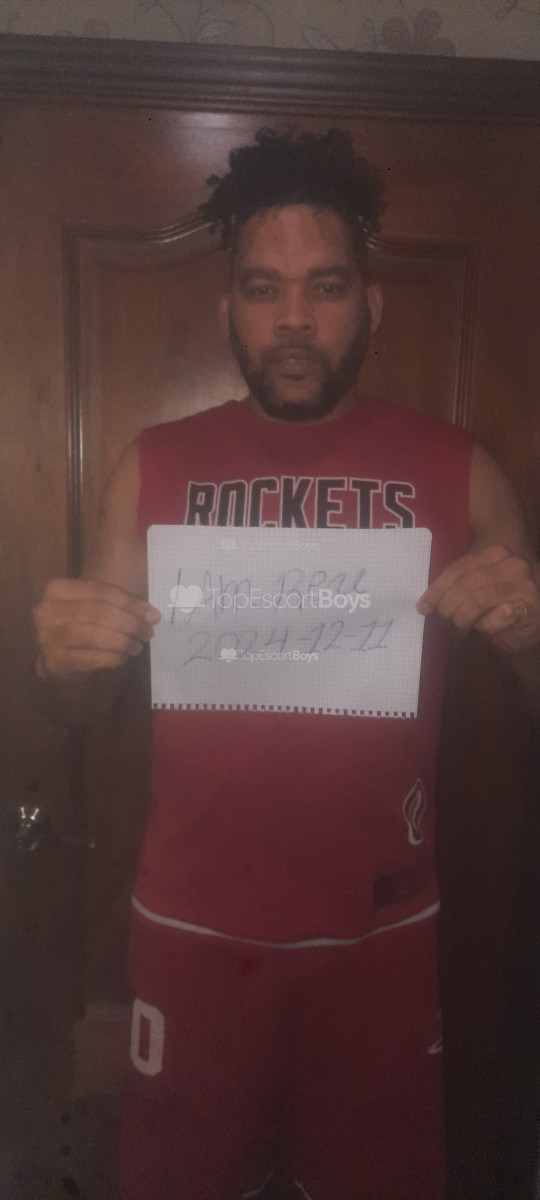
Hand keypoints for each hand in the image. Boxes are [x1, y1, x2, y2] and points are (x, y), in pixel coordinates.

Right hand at [33, 578, 161, 680]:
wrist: (57, 655)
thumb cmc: (81, 624)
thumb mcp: (95, 605)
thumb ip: (120, 605)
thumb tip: (151, 615)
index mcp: (57, 589)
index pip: (100, 591)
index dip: (130, 603)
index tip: (152, 614)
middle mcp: (47, 611)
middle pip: (97, 613)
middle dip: (129, 624)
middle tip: (148, 632)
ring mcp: (47, 637)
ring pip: (93, 636)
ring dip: (122, 642)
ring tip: (138, 646)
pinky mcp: (54, 661)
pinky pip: (89, 658)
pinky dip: (111, 658)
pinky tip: (123, 658)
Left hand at [416, 545, 539, 655]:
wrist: (529, 630)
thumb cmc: (498, 609)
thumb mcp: (477, 590)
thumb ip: (458, 586)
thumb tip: (425, 601)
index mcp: (496, 554)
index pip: (458, 568)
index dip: (437, 589)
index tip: (423, 606)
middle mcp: (513, 564)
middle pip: (466, 584)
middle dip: (448, 606)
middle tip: (443, 622)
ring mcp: (524, 584)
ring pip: (478, 600)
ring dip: (462, 619)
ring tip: (459, 630)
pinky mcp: (529, 607)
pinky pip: (496, 618)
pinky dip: (484, 627)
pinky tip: (484, 629)